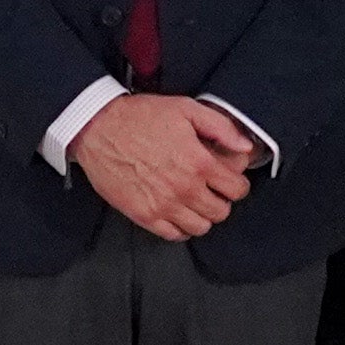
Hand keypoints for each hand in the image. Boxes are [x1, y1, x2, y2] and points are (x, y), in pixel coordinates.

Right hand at [70, 93, 262, 242]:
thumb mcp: (186, 109)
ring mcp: (164, 205)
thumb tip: (246, 146)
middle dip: (221, 200)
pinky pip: (174, 235)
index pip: (237, 189)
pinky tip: (177, 211)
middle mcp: (185, 188)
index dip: (237, 184)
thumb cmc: (140, 116)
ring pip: (201, 227)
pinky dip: (181, 227)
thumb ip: (221, 127)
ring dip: (202, 215)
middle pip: (221, 211)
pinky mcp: (144, 216)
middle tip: (211, 189)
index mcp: (199, 162)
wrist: (97, 128)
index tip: (229, 179)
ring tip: (194, 201)